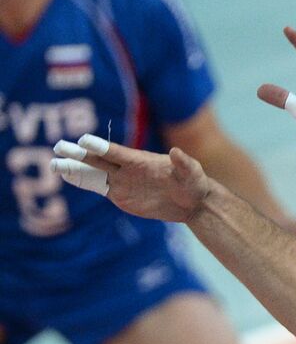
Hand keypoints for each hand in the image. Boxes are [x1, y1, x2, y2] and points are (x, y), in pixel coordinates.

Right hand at [52, 136, 208, 222]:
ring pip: (93, 173)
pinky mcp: (120, 195)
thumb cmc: (193, 183)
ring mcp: (121, 181)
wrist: (192, 201)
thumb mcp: (193, 173)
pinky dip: (82, 182)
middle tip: (58, 147)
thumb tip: (177, 151)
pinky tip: (67, 177)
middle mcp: (126, 169)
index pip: (117, 153)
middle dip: (79, 154)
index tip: (84, 141)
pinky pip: (98, 187)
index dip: (101, 147)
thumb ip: (184, 163)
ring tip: (54, 165)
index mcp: (140, 160)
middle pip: (98, 160)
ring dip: (74, 169)